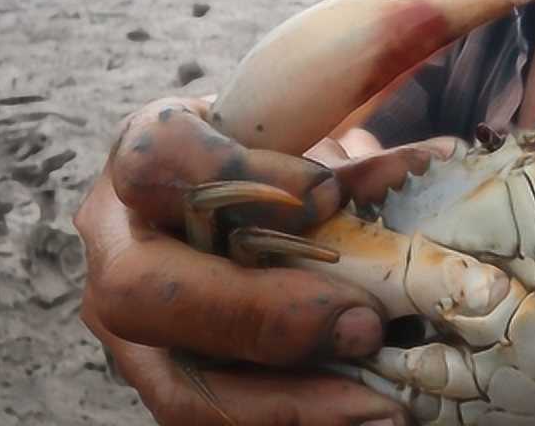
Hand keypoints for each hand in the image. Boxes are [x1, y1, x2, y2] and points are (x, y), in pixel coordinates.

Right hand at [75, 96, 451, 425]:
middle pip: (139, 290)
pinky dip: (296, 418)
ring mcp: (131, 326)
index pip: (155, 160)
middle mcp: (115, 244)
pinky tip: (364, 415)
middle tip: (360, 325)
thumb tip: (419, 171)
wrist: (233, 194)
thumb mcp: (300, 136)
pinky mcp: (168, 379)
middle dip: (257, 313)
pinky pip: (215, 418)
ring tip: (380, 406)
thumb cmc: (268, 154)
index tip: (330, 197)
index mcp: (138, 156)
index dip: (241, 177)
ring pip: (178, 384)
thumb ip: (346, 159)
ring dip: (289, 400)